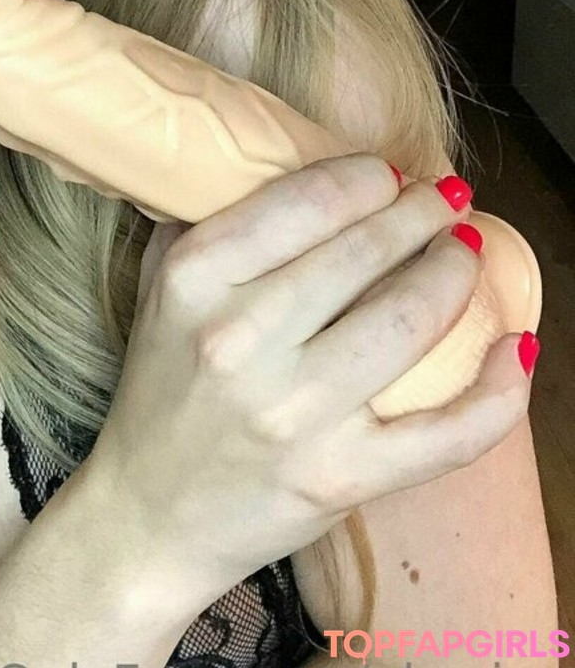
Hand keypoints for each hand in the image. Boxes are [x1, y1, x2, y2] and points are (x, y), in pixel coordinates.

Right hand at [83, 153, 531, 611]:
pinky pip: (446, 433)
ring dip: (455, 273)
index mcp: (195, 279)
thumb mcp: (158, 287)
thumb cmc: (161, 387)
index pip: (307, 200)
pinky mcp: (340, 477)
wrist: (150, 514)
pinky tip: (515, 347)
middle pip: (366, 250)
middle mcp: (242, 339)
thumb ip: (204, 218)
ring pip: (411, 321)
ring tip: (464, 252)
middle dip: (421, 213)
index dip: (366, 176)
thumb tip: (270, 153)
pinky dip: (498, 390)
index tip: (387, 174)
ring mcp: (296, 412)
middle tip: (441, 200)